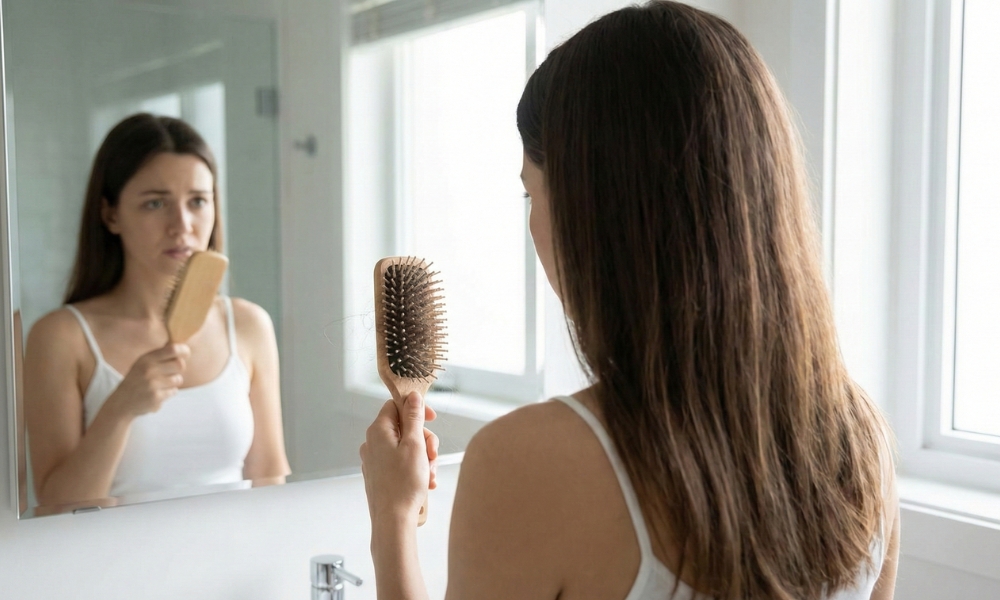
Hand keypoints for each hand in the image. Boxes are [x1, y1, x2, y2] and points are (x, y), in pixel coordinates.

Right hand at [106, 343, 190, 418]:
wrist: (122, 403)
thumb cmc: (137, 380)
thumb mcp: (143, 364)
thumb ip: (160, 356)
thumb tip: (183, 348)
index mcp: (147, 359)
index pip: (173, 349)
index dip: (184, 350)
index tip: (186, 353)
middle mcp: (149, 369)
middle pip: (180, 365)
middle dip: (179, 369)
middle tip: (172, 373)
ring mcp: (152, 384)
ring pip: (178, 379)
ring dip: (173, 383)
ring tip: (160, 385)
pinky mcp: (156, 397)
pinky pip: (173, 392)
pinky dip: (168, 393)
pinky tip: (157, 394)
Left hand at [360, 392, 439, 526]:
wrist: (393, 521)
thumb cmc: (404, 484)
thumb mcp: (415, 444)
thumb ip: (413, 417)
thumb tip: (413, 396)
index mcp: (378, 431)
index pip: (396, 405)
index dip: (416, 410)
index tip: (432, 419)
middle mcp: (372, 444)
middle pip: (403, 428)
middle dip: (424, 439)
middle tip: (433, 454)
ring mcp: (375, 461)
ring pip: (405, 447)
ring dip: (423, 458)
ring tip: (430, 474)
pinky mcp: (380, 476)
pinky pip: (401, 464)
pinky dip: (415, 469)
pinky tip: (426, 483)